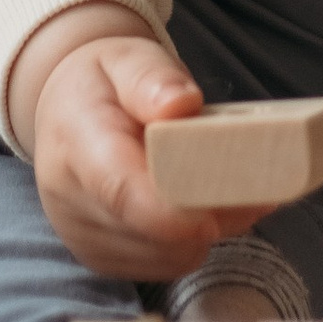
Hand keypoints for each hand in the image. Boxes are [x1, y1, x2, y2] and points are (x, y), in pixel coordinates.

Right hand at [7, 1, 274, 279]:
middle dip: (209, 212)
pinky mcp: (105, 259)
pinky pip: (166, 264)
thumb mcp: (125, 58)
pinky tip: (207, 206)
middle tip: (256, 177)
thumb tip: (181, 104)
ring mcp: (85, 237)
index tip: (215, 213)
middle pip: (152, 233)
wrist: (66, 112)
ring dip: (208, 228)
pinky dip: (195, 240)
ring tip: (230, 184)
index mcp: (75, 143)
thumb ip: (152, 78)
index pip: (120, 190)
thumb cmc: (103, 83)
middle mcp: (70, 200)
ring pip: (168, 255)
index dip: (171, 212)